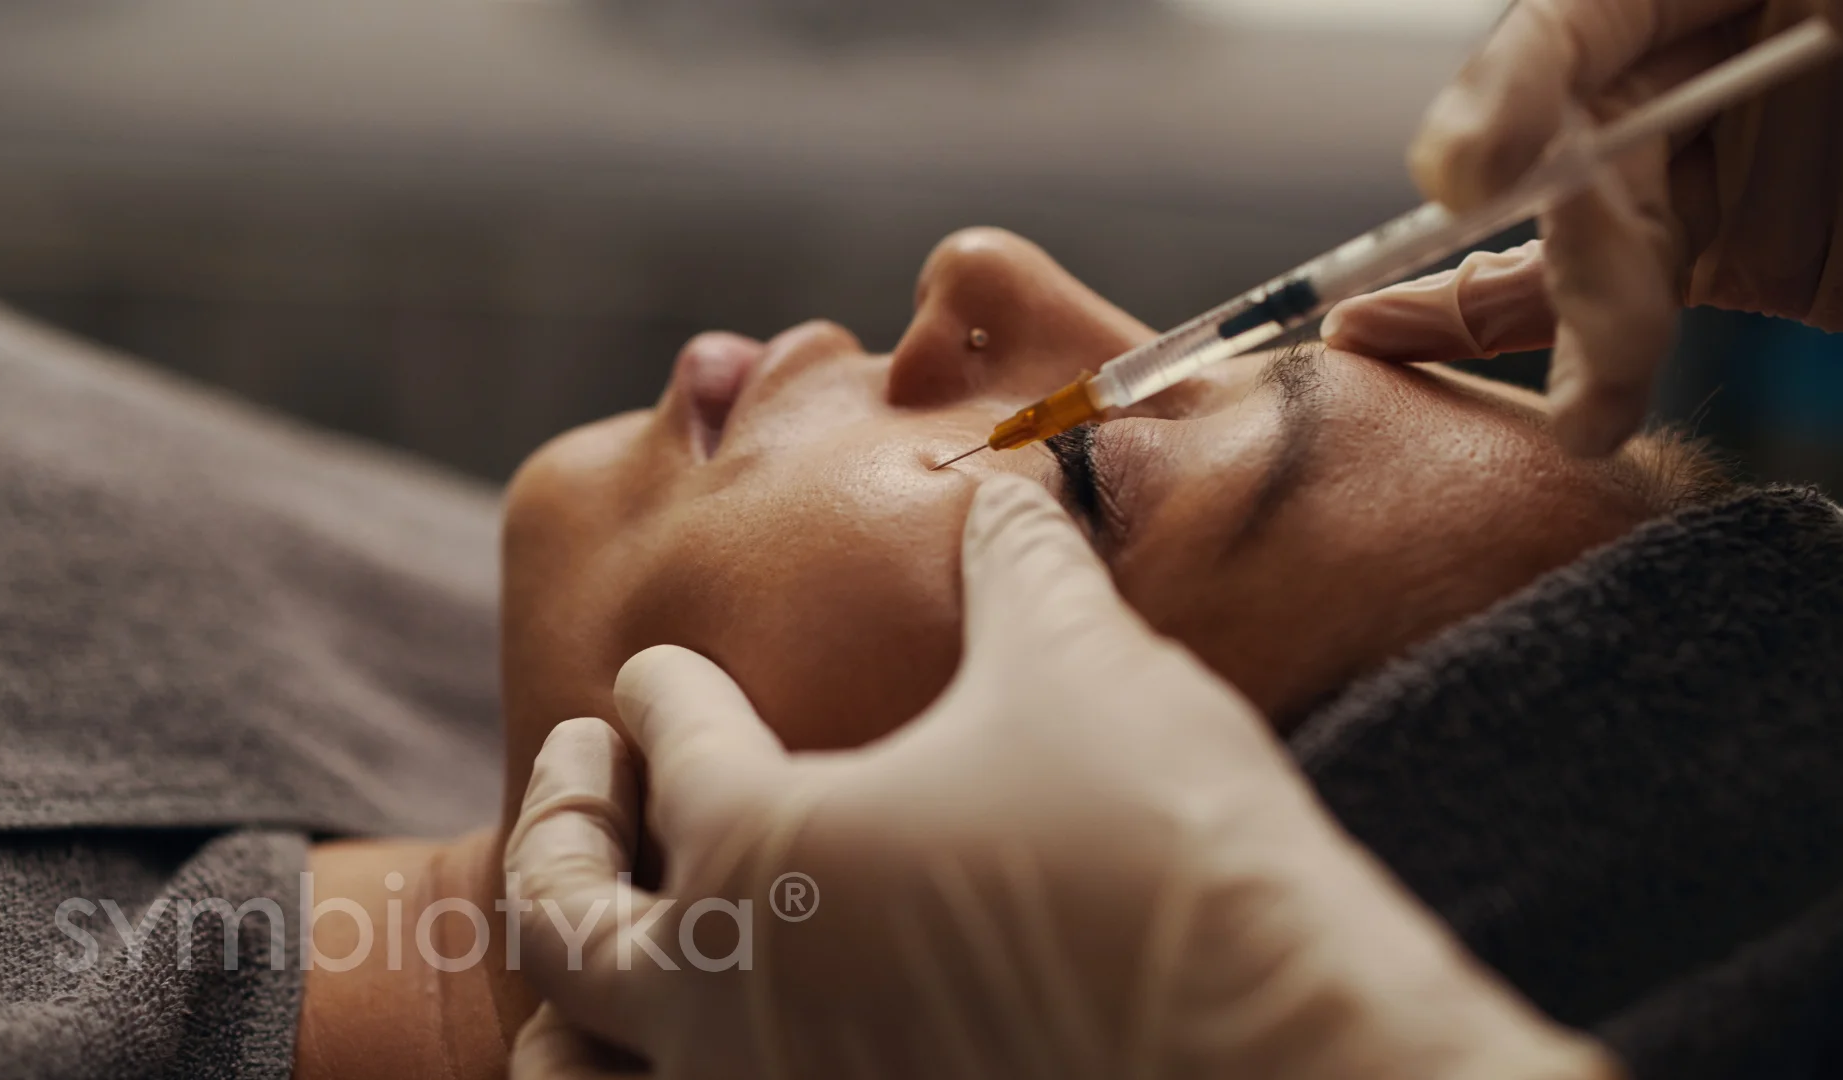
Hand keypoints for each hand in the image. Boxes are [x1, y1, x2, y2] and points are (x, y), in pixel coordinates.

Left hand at [504, 475, 1615, 1079]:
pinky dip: (665, 1074)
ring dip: (573, 1001)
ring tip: (613, 943)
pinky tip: (733, 1034)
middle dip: (553, 823)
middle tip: (579, 761)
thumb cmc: (1164, 851)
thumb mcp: (1079, 663)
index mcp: (758, 850)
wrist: (1289, 1055)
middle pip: (557, 921)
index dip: (660, 688)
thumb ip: (1016, 559)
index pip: (670, 743)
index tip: (657, 671)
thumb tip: (1011, 491)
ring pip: (576, 1072)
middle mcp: (727, 1001)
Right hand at [1322, 0, 1842, 456]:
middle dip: (1577, 248)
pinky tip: (1574, 417)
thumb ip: (1736, 31)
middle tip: (1614, 331)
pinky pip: (1613, 306)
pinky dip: (1578, 366)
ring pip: (1583, 251)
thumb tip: (1503, 143)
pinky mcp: (1730, 253)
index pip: (1569, 26)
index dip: (1504, 94)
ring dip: (1584, 335)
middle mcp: (1691, 66)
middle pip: (1568, 154)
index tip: (1466, 176)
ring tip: (1589, 419)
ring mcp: (1706, 165)